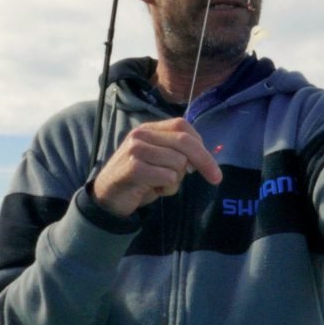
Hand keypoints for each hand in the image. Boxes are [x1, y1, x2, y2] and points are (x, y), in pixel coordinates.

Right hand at [92, 118, 221, 216]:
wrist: (107, 198)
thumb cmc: (140, 179)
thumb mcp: (161, 161)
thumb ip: (179, 154)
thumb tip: (205, 158)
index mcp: (150, 128)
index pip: (183, 126)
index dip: (201, 144)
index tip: (211, 164)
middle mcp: (142, 134)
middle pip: (185, 142)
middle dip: (205, 161)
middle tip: (216, 178)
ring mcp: (136, 150)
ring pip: (178, 162)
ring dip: (176, 180)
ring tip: (159, 184)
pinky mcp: (134, 168)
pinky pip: (168, 177)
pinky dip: (167, 188)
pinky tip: (153, 190)